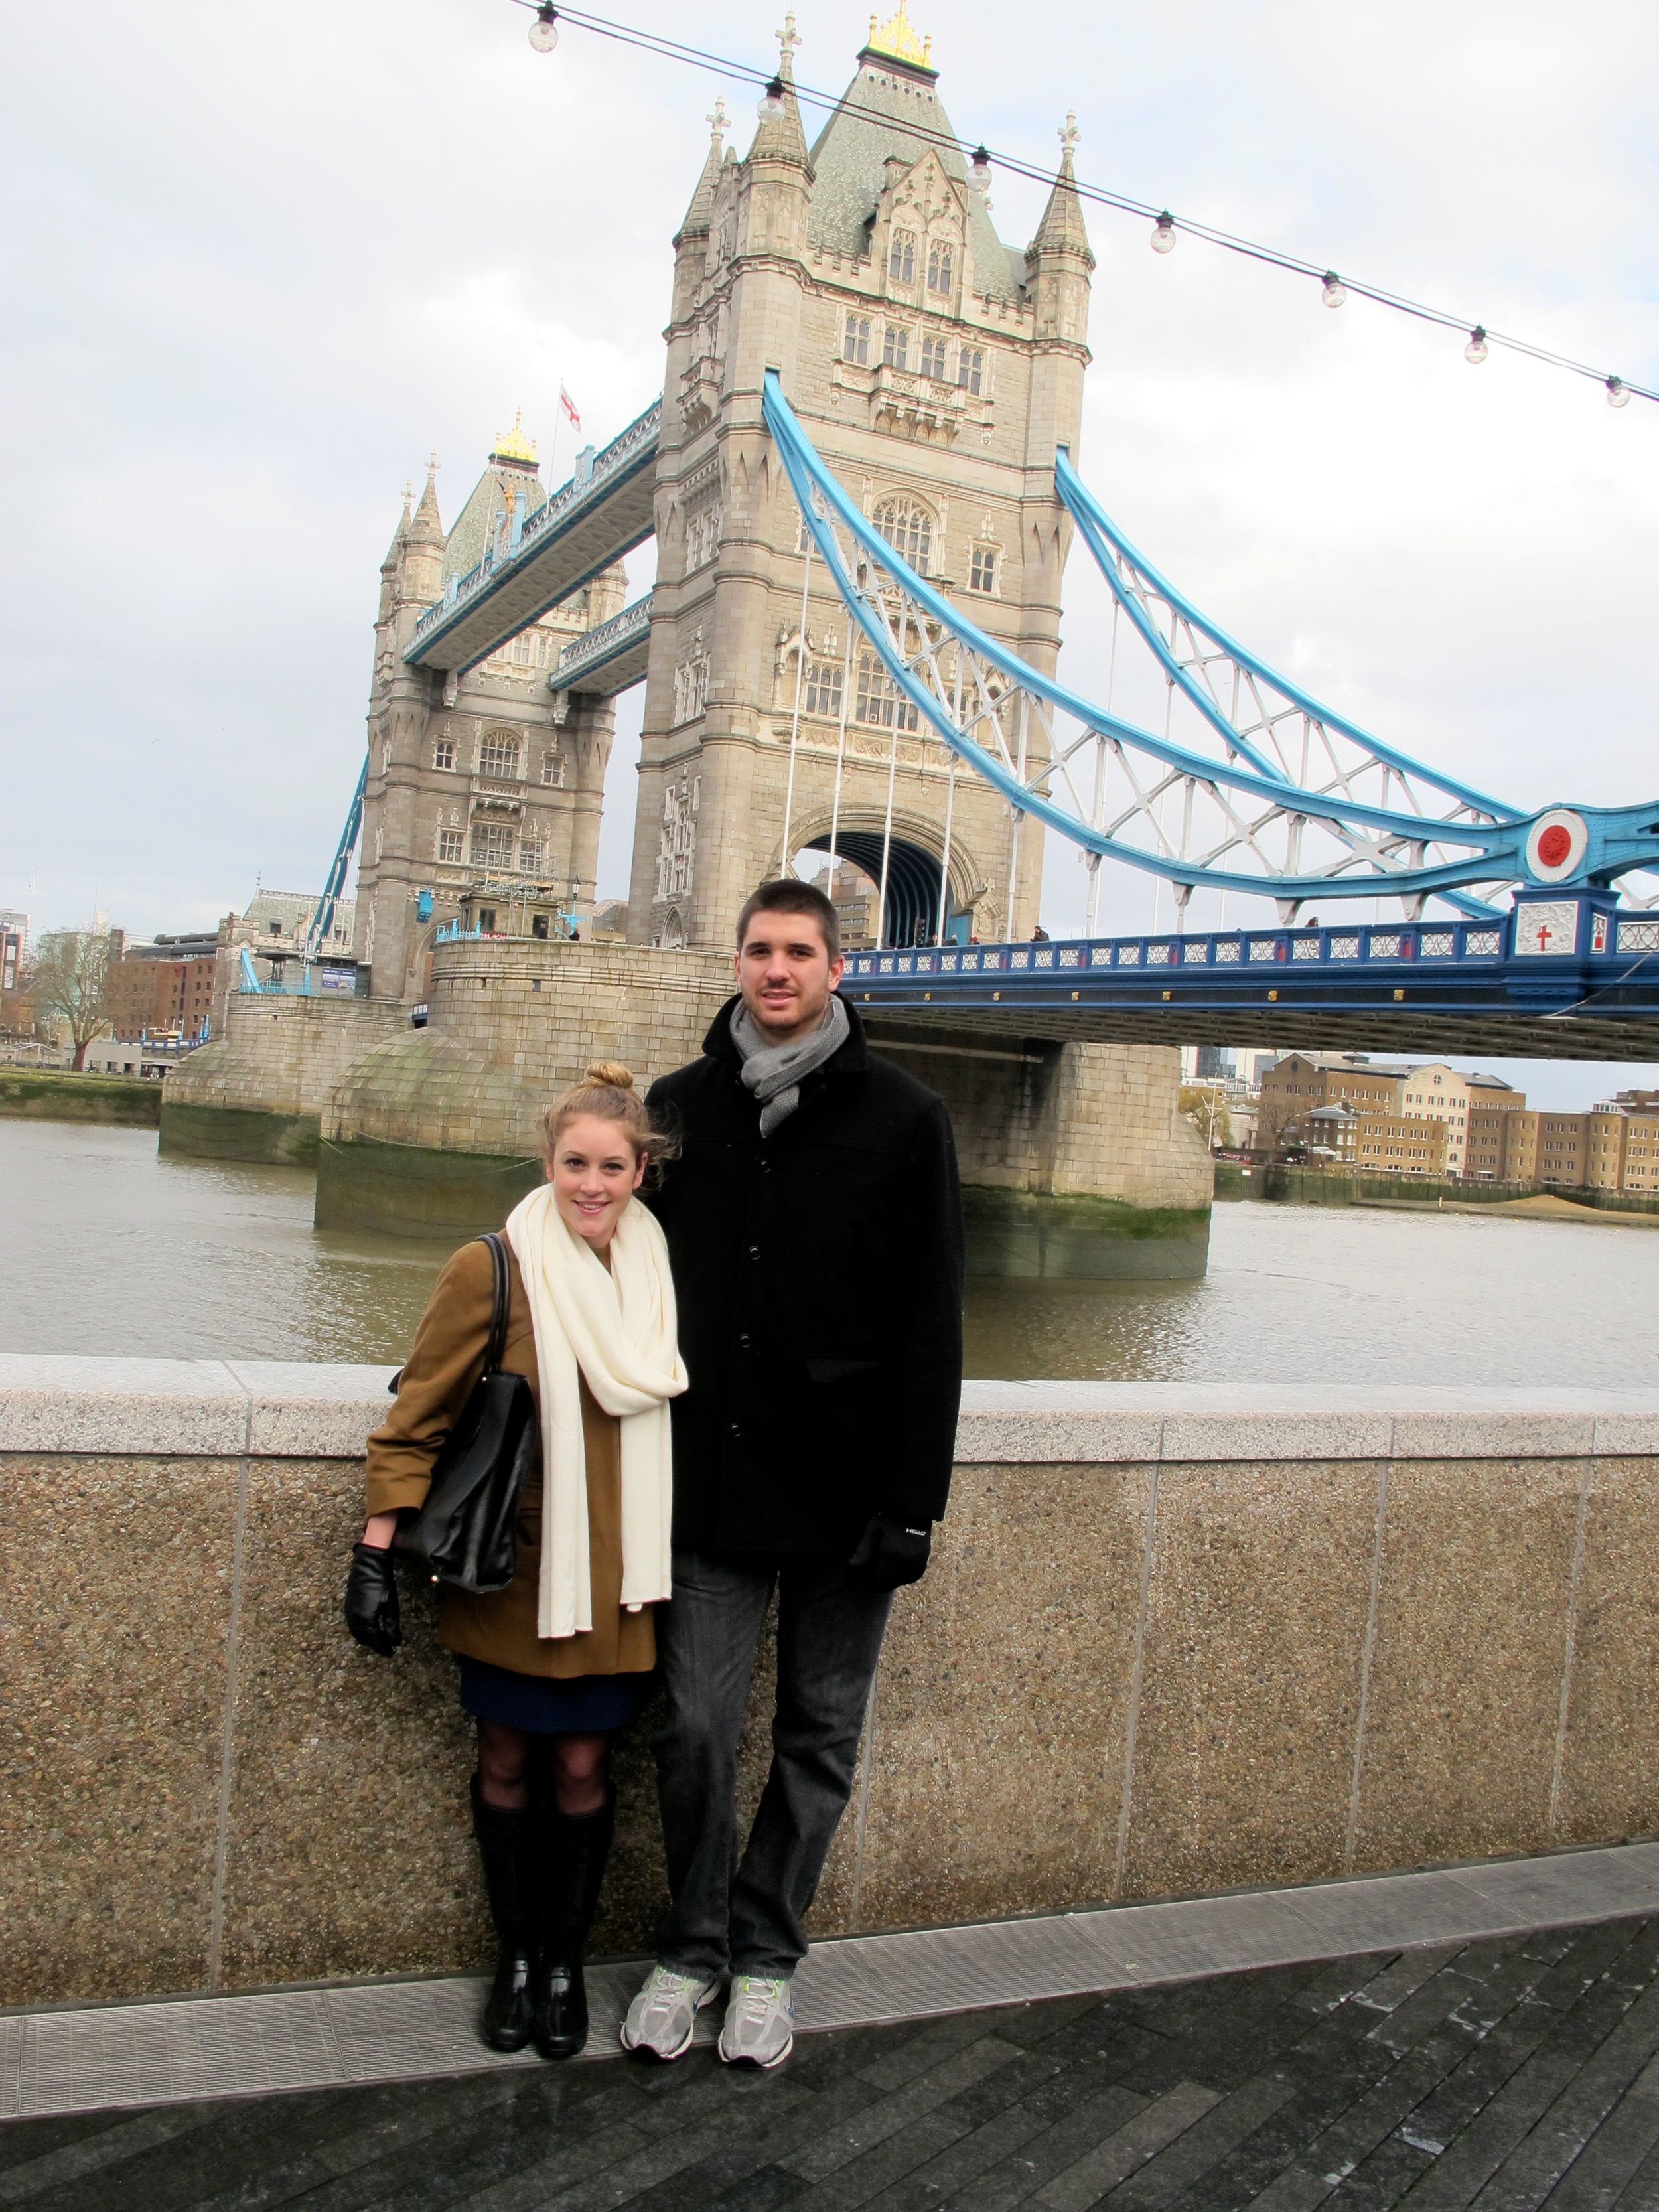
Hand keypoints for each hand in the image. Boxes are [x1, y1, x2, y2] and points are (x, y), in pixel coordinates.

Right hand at [345, 1540, 402, 1655]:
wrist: (368, 1565)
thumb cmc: (381, 1583)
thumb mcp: (391, 1606)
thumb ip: (391, 1626)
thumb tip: (395, 1642)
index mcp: (366, 1620)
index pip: (374, 1641)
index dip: (383, 1648)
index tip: (390, 1653)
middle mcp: (354, 1619)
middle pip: (364, 1639)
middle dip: (375, 1645)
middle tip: (385, 1647)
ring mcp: (349, 1613)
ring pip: (357, 1633)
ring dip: (367, 1639)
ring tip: (378, 1640)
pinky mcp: (348, 1607)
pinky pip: (353, 1625)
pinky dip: (360, 1631)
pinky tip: (368, 1629)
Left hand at [848, 1514, 931, 1592]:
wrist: (912, 1506)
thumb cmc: (888, 1515)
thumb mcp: (872, 1530)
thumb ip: (863, 1550)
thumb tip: (851, 1567)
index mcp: (892, 1554)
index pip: (881, 1580)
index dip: (872, 1585)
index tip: (866, 1584)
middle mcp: (907, 1560)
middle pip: (893, 1582)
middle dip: (882, 1583)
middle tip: (873, 1580)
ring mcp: (918, 1559)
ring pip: (904, 1579)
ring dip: (895, 1581)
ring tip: (885, 1576)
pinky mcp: (925, 1556)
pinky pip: (915, 1574)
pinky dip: (906, 1576)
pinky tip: (898, 1572)